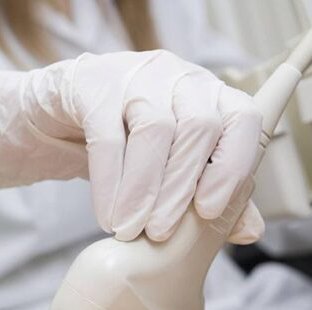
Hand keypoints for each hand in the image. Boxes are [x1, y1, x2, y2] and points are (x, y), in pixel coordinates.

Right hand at [0, 50, 263, 243]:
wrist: (60, 118)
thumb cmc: (127, 146)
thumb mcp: (173, 171)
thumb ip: (214, 197)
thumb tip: (251, 231)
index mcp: (210, 97)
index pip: (243, 120)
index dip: (233, 167)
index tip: (210, 212)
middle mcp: (180, 78)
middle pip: (198, 128)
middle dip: (180, 189)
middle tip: (161, 234)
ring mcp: (137, 74)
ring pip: (155, 129)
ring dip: (145, 189)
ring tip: (130, 229)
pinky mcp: (93, 83)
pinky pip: (107, 135)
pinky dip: (110, 182)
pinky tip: (107, 215)